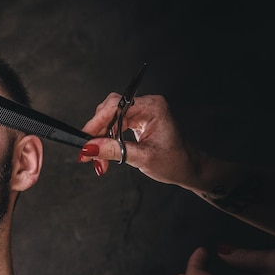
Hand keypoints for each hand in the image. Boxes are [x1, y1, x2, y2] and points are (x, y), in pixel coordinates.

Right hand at [79, 94, 202, 186]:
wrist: (189, 168)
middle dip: (97, 134)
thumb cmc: (175, 162)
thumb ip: (114, 151)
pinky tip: (104, 154)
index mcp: (152, 107)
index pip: (116, 107)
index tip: (85, 139)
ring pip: (109, 120)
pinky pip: (114, 126)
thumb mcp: (142, 158)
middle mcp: (146, 105)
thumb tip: (89, 148)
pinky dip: (107, 140)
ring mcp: (141, 112)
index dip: (96, 123)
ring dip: (100, 140)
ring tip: (98, 160)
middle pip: (109, 112)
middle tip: (89, 154)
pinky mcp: (137, 121)